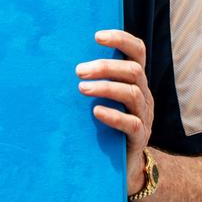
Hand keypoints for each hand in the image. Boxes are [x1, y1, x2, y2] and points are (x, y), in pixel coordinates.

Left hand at [76, 30, 153, 193]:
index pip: (137, 51)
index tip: (97, 36)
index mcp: (135, 80)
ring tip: (81, 88)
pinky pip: (132, 123)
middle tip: (78, 71)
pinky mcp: (139, 137)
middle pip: (133, 70)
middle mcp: (143, 94)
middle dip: (105, 67)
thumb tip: (57, 60)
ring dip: (106, 87)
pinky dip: (113, 115)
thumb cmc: (105, 124)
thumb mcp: (104, 98)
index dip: (121, 39)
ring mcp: (144, 115)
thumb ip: (93, 80)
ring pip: (132, 93)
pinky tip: (96, 112)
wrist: (123, 165)